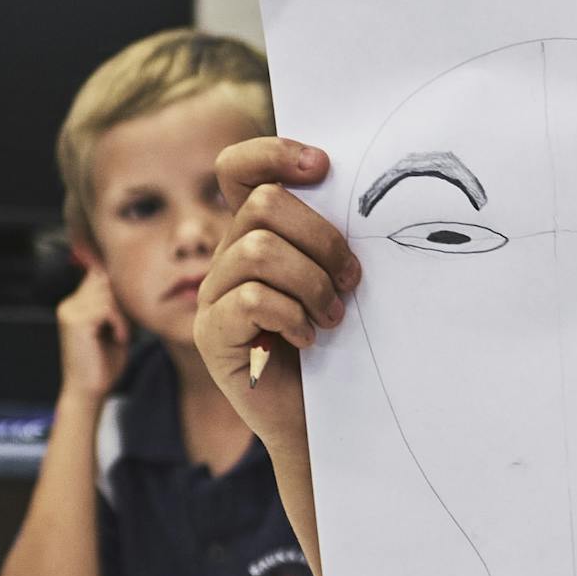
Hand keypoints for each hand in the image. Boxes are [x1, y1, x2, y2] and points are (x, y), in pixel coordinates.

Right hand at [55, 265, 129, 406]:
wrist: (88, 392)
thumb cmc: (103, 365)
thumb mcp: (114, 329)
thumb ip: (118, 308)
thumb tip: (134, 286)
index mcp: (74, 305)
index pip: (97, 276)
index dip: (118, 285)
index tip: (130, 306)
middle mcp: (69, 305)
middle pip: (105, 281)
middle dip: (123, 302)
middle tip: (127, 328)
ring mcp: (70, 312)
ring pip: (109, 294)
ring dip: (123, 315)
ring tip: (122, 335)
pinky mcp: (76, 321)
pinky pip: (108, 308)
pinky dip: (120, 324)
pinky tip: (119, 339)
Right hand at [194, 138, 362, 455]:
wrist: (323, 421)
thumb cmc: (339, 347)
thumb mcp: (339, 280)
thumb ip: (332, 238)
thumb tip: (366, 194)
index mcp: (256, 233)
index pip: (240, 169)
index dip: (274, 153)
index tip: (324, 165)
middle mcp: (226, 257)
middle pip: (263, 204)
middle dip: (321, 238)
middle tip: (351, 280)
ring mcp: (212, 295)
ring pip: (259, 251)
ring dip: (312, 283)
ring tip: (332, 317)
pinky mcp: (210, 334)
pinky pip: (252, 300)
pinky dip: (292, 316)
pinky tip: (308, 339)